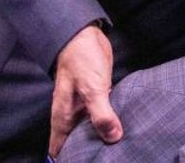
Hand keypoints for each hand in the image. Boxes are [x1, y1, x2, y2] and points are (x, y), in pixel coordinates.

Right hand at [49, 23, 120, 156]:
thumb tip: (113, 138)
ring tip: (120, 152)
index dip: (70, 161)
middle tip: (109, 160)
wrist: (83, 35)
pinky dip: (110, 124)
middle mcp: (72, 117)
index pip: (60, 151)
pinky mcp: (98, 98)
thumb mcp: (92, 88)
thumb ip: (101, 113)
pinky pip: (102, 117)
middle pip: (77, 144)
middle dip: (89, 153)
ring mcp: (84, 108)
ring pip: (91, 131)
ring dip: (102, 139)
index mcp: (63, 119)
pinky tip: (124, 129)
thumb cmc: (81, 61)